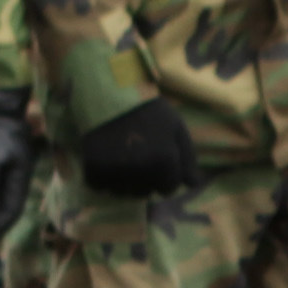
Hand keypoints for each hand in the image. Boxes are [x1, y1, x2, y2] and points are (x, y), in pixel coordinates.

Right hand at [76, 97, 197, 199]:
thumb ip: (188, 158)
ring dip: (123, 182)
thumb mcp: (176, 128)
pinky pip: (99, 186)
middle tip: (137, 157)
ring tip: (121, 158)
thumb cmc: (149, 111)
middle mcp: (141, 169)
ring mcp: (116, 170)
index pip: (168, 189)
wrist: (110, 94)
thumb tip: (193, 185)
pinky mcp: (93, 168)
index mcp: (164, 160)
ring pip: (122, 192)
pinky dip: (102, 177)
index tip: (156, 161)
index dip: (164, 176)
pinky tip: (106, 158)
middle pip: (145, 193)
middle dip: (144, 180)